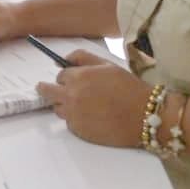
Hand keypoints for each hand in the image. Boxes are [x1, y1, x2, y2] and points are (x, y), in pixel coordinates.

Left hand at [35, 49, 149, 146]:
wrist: (144, 115)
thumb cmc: (128, 87)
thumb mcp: (106, 65)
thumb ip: (82, 57)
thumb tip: (60, 60)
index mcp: (77, 77)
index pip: (59, 75)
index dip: (66, 77)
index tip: (71, 79)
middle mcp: (70, 96)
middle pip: (46, 92)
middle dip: (46, 89)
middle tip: (45, 89)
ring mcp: (73, 115)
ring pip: (57, 108)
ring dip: (64, 105)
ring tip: (83, 105)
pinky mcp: (78, 131)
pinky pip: (69, 123)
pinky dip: (76, 119)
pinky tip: (92, 117)